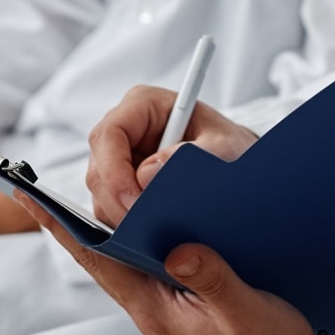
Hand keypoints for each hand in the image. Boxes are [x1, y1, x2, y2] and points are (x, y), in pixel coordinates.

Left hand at [22, 196, 316, 334]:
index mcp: (156, 310)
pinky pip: (148, 266)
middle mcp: (152, 309)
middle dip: (74, 220)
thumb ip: (212, 278)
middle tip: (44, 185)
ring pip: (123, 260)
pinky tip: (147, 219)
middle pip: (101, 256)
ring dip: (107, 227)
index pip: (97, 260)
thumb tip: (177, 248)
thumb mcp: (245, 312)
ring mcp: (165, 308)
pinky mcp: (182, 306)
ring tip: (89, 192)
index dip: (62, 226)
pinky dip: (138, 239)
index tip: (29, 197)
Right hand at [84, 86, 257, 224]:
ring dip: (120, 214)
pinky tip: (149, 228)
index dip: (113, 170)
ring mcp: (118, 157)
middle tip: (142, 225)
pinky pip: (108, 206)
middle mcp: (125, 128)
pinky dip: (124, 221)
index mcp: (143, 105)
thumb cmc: (230, 147)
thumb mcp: (224, 149)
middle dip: (116, 201)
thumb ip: (193, 156)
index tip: (134, 201)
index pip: (110, 134)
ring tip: (153, 229)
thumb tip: (147, 174)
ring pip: (100, 191)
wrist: (235, 165)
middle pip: (99, 167)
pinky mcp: (119, 182)